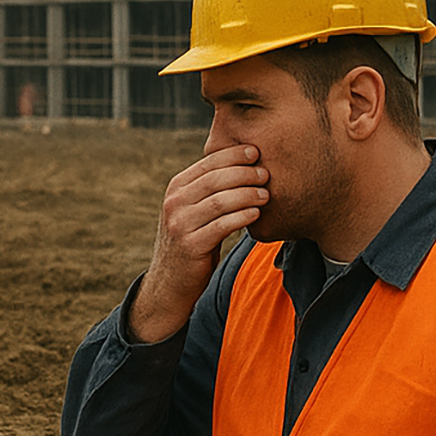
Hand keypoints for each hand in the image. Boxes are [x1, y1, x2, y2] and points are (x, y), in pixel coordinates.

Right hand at [125, 145, 268, 343]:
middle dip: (244, 173)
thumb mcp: (192, 211)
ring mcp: (180, 224)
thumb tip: (245, 166)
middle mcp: (174, 203)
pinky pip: (221, 226)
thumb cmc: (191, 242)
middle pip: (214, 179)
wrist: (169, 283)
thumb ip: (208, 191)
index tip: (255, 152)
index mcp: (176, 188)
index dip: (233, 155)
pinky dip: (241, 217)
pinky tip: (256, 214)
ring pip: (219, 201)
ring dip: (247, 195)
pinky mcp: (190, 245)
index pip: (207, 163)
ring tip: (266, 195)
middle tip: (266, 174)